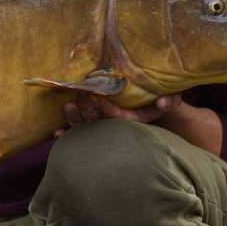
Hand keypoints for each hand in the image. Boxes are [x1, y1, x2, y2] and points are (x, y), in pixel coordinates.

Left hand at [55, 93, 181, 136]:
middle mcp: (117, 129)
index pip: (117, 118)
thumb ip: (169, 101)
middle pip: (99, 123)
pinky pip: (80, 133)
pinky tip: (56, 133)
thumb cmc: (159, 101)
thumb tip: (162, 101)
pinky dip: (68, 133)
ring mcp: (105, 130)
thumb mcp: (170, 99)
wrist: (152, 108)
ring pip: (87, 128)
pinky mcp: (95, 129)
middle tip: (79, 91)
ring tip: (67, 106)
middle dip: (87, 109)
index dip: (106, 107)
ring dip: (75, 119)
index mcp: (132, 123)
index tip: (96, 95)